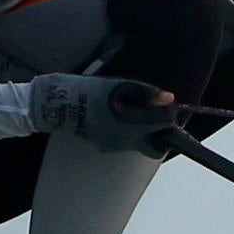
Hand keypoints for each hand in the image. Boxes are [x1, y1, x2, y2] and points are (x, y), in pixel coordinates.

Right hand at [30, 71, 179, 154]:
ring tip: (133, 111)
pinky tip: (119, 118)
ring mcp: (116, 147)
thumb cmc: (93, 92)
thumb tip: (171, 98)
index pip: (166, 123)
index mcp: (134, 125)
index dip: (169, 112)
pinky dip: (129, 133)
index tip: (164, 104)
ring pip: (141, 144)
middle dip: (162, 134)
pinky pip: (126, 143)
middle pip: (158, 146)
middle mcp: (128, 141)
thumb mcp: (122, 86)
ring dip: (144, 131)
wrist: (63, 105)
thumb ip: (149, 93)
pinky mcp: (106, 147)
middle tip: (156, 117)